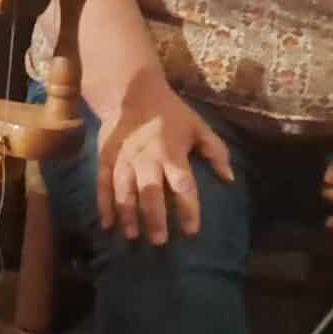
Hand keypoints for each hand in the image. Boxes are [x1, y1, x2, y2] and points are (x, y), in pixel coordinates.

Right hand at [94, 83, 234, 242]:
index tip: (191, 231)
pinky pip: (103, 185)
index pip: (182, 185)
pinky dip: (103, 205)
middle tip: (159, 241)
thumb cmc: (170, 113)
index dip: (187, 209)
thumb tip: (229, 179)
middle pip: (151, 193)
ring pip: (124, 192)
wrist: (131, 92)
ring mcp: (123, 160)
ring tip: (132, 236)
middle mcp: (146, 159)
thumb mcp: (198, 127)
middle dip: (154, 218)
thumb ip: (215, 152)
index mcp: (171, 153)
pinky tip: (107, 224)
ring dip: (128, 215)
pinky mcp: (106, 159)